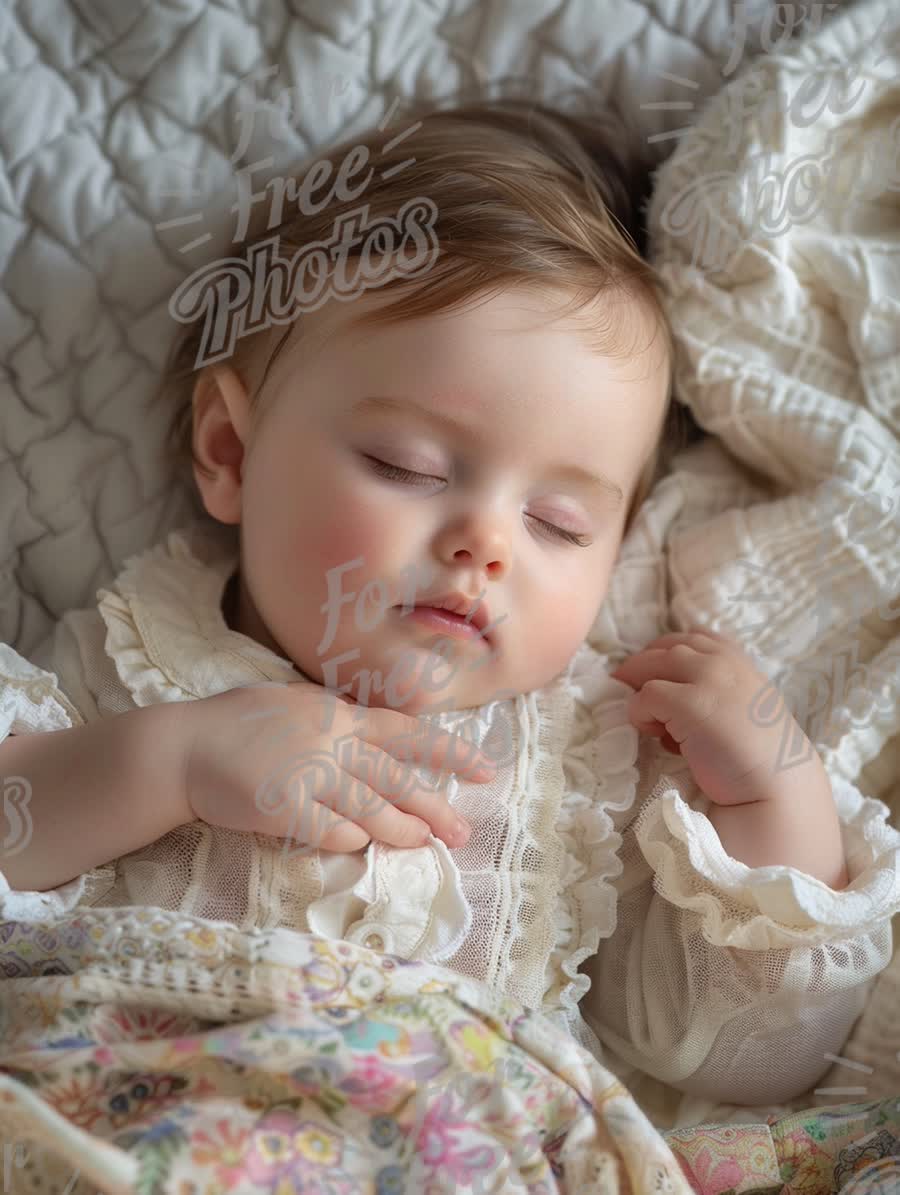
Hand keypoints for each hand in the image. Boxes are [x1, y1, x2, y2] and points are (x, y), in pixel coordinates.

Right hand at [179, 680, 495, 851]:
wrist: (184, 748)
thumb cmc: (236, 723)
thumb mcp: (292, 704)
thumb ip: (333, 718)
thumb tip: (368, 730)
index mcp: (337, 714)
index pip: (405, 732)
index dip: (448, 752)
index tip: (485, 768)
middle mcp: (331, 742)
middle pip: (397, 779)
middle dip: (436, 807)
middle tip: (463, 832)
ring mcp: (309, 774)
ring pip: (372, 809)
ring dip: (402, 831)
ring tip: (427, 845)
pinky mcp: (286, 807)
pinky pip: (332, 831)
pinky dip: (350, 840)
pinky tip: (362, 847)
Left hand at [610, 627, 818, 806]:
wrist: (777, 787)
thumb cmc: (759, 755)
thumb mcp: (743, 705)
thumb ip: (715, 689)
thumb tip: (672, 694)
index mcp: (737, 659)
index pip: (691, 638)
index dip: (666, 654)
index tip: (658, 677)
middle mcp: (721, 660)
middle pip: (663, 648)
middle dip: (641, 669)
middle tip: (631, 694)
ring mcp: (705, 678)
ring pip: (648, 666)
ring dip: (640, 690)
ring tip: (653, 722)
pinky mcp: (687, 703)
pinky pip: (644, 698)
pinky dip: (641, 716)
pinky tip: (659, 738)